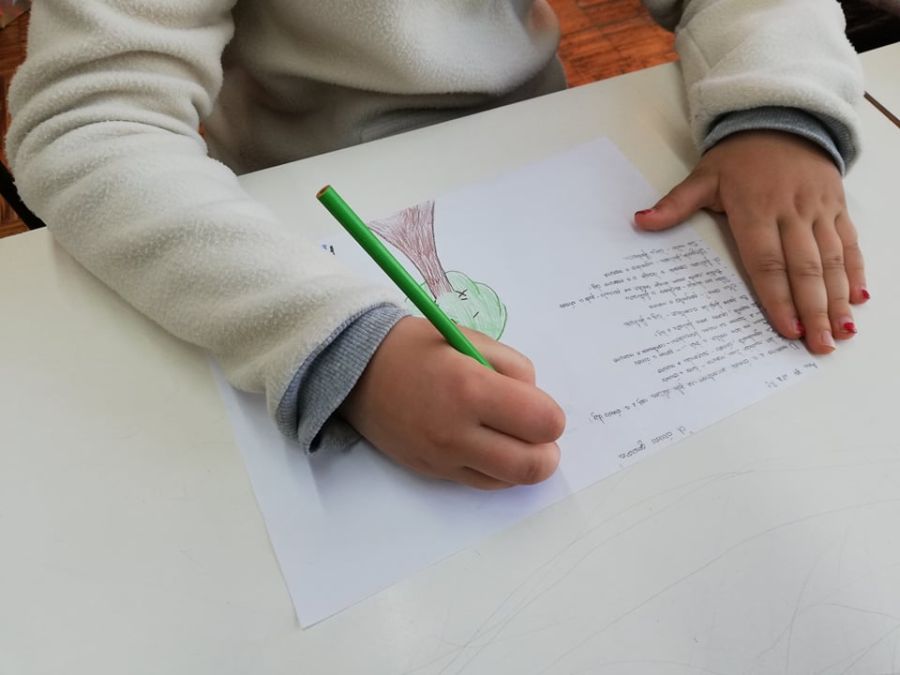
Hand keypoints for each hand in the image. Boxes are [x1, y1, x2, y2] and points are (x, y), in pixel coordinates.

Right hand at [340, 317, 565, 488]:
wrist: (356, 371)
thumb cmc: (415, 347)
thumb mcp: (469, 339)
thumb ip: (512, 367)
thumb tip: (537, 400)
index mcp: (471, 387)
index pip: (542, 421)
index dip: (552, 415)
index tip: (540, 406)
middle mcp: (457, 430)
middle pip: (532, 465)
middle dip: (548, 450)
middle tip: (539, 431)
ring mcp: (443, 457)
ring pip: (509, 481)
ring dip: (524, 463)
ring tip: (515, 439)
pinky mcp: (432, 472)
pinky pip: (481, 483)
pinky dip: (497, 471)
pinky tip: (491, 448)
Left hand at [635, 130, 868, 353]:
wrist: (781, 117)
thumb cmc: (738, 156)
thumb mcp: (703, 177)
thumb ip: (675, 205)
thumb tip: (640, 222)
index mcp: (756, 210)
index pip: (768, 263)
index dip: (779, 298)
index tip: (787, 329)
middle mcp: (792, 213)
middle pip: (805, 269)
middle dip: (815, 310)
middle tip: (819, 346)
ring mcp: (818, 211)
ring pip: (832, 260)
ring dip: (839, 298)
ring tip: (841, 333)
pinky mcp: (837, 207)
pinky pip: (849, 242)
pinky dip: (856, 270)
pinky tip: (859, 298)